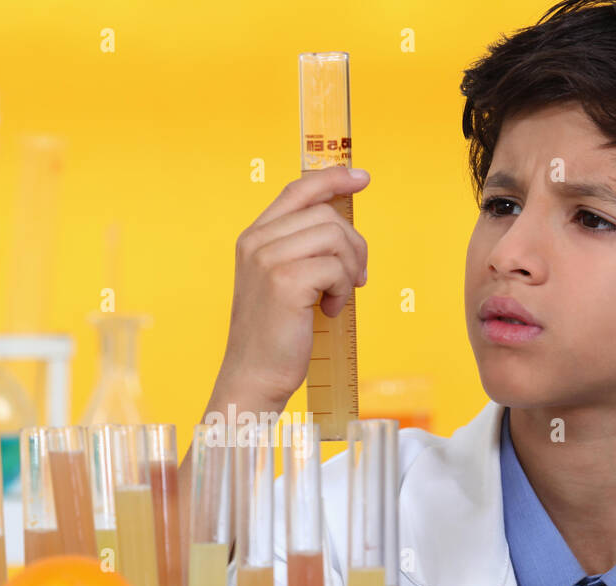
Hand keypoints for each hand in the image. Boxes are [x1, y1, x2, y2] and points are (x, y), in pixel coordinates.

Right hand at [216, 166, 369, 411]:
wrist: (254, 376)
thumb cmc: (275, 336)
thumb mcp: (282, 283)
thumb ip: (301, 251)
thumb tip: (345, 230)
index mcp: (253, 238)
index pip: (297, 191)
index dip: (331, 178)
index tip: (361, 178)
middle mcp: (256, 242)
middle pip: (326, 214)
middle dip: (354, 245)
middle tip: (356, 279)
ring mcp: (268, 260)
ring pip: (335, 236)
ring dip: (350, 269)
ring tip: (339, 296)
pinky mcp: (285, 281)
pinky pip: (337, 268)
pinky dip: (344, 290)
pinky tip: (329, 311)